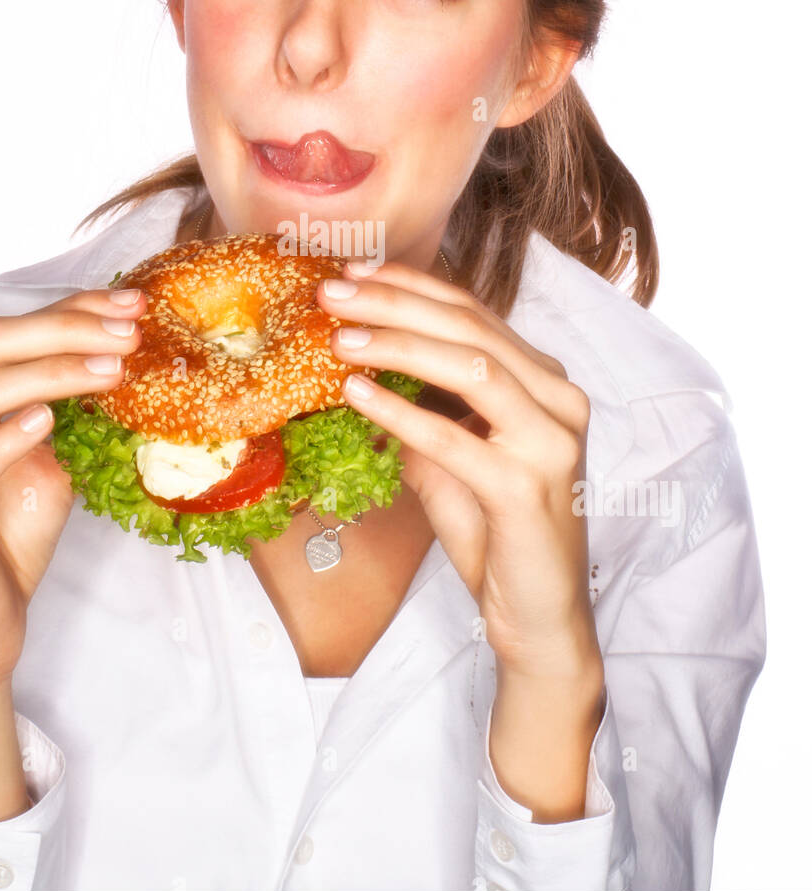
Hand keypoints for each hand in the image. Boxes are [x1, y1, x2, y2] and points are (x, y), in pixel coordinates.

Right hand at [0, 287, 147, 690]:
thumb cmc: (11, 536)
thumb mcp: (48, 459)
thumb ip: (63, 409)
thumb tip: (120, 353)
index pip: (4, 333)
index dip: (67, 310)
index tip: (129, 304)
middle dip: (64, 330)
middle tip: (128, 332)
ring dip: (50, 374)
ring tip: (111, 370)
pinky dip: (5, 438)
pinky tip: (47, 420)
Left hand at [317, 257, 600, 681]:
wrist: (538, 617)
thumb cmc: (495, 532)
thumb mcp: (452, 456)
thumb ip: (424, 408)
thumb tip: (357, 366)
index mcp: (544, 382)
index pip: (473, 313)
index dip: (410, 287)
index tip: (351, 273)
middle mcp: (559, 400)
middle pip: (470, 329)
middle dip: (394, 304)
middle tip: (331, 293)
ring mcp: (551, 442)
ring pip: (472, 368)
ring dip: (398, 345)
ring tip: (338, 339)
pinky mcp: (528, 489)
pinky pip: (456, 440)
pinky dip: (402, 413)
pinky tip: (357, 394)